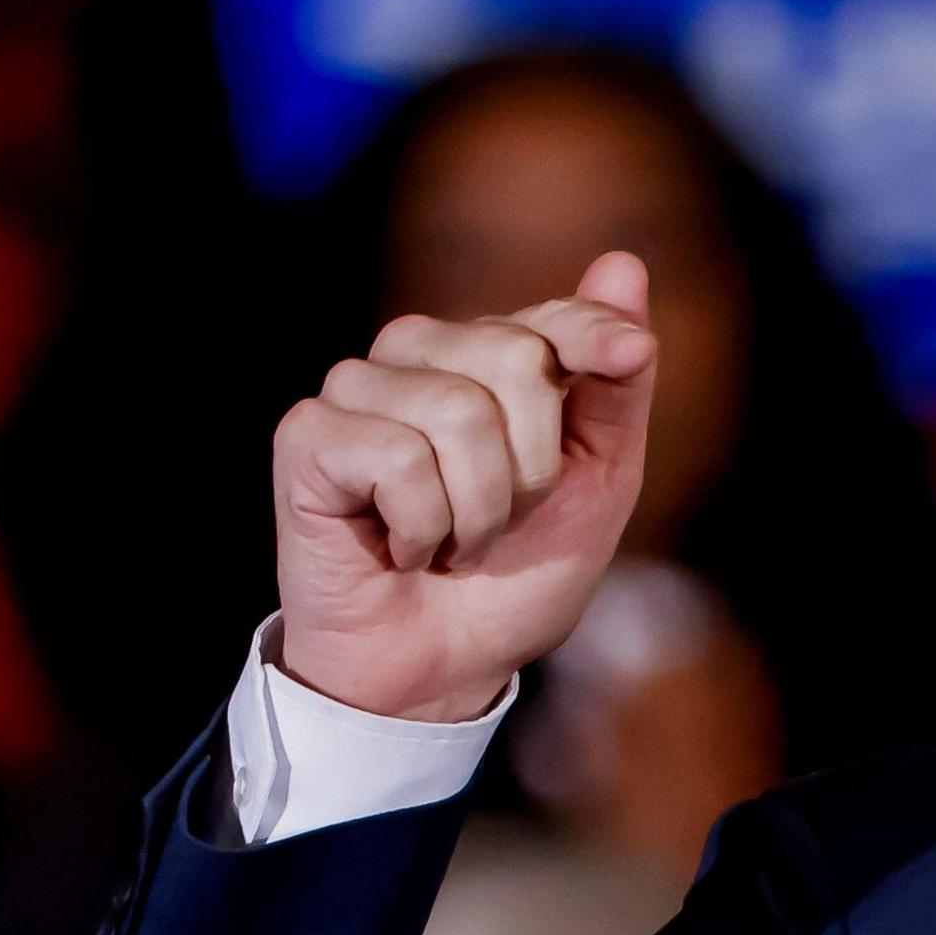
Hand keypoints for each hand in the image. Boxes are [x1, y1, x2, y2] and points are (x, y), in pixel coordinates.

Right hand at [272, 251, 659, 721]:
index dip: (594, 336)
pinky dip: (421, 527)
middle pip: (514, 357)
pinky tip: (400, 547)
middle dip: (532, 469)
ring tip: (453, 541)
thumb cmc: (516, 575)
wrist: (443, 667)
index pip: (551, 316)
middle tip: (502, 522)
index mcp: (489, 356)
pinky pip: (397, 458)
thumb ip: (615, 384)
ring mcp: (357, 390)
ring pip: (456, 411)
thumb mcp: (597, 482)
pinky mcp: (308, 436)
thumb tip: (622, 267)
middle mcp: (419, 355)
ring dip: (478, 511)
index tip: (627, 356)